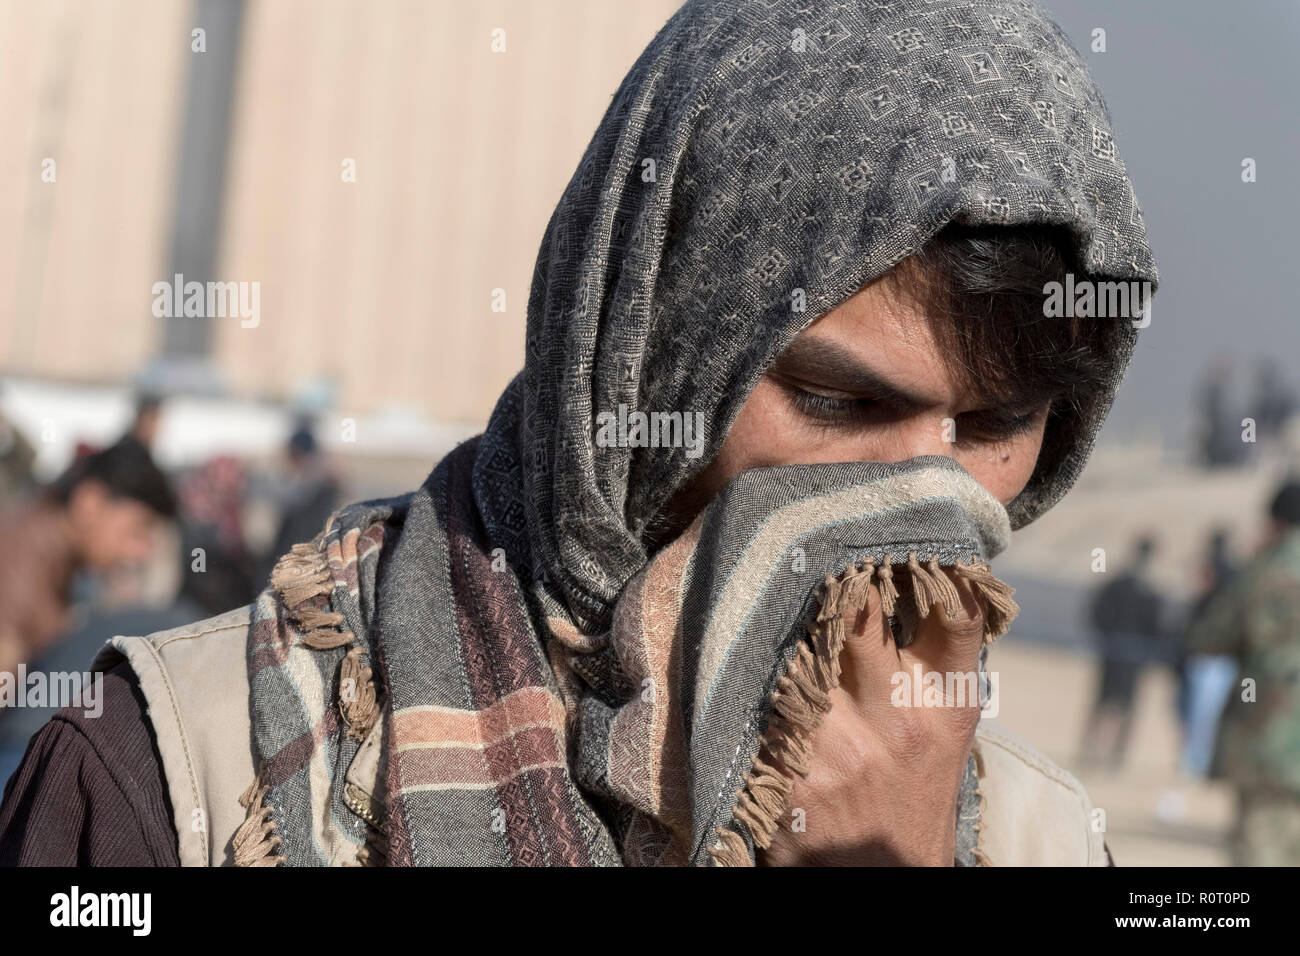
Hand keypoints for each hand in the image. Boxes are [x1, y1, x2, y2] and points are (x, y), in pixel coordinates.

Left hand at [757, 568, 985, 865]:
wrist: (884, 876)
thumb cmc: (912, 788)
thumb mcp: (942, 728)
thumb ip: (932, 661)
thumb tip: (909, 575)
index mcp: (948, 704)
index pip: (954, 614)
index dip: (930, 565)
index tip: (900, 535)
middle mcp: (899, 720)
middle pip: (861, 617)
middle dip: (833, 578)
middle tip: (806, 542)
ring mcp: (842, 747)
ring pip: (801, 651)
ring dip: (782, 619)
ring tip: (757, 578)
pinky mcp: (791, 772)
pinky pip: (763, 701)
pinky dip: (751, 673)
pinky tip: (736, 648)